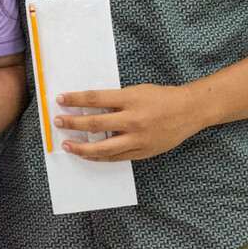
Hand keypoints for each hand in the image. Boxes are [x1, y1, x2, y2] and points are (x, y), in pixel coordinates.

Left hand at [54, 83, 206, 161]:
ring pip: (103, 147)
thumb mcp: (136, 90)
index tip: (60, 99)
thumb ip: (115, 100)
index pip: (95, 98)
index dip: (75, 99)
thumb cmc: (161, 97)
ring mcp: (138, 138)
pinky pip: (116, 157)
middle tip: (58, 121)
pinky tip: (88, 154)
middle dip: (73, 122)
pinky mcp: (143, 152)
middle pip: (95, 123)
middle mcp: (133, 119)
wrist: (189, 111)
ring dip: (82, 147)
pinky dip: (100, 156)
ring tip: (68, 145)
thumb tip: (89, 107)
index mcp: (130, 99)